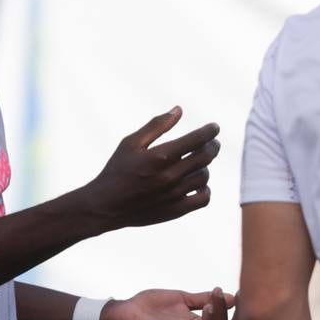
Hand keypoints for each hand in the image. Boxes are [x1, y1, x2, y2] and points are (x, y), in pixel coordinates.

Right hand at [67, 108, 221, 234]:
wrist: (105, 206)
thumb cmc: (117, 171)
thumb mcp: (130, 143)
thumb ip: (156, 125)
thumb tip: (179, 110)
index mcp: (160, 156)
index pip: (198, 139)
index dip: (210, 131)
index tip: (214, 128)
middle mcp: (170, 175)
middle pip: (206, 156)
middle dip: (213, 146)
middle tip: (211, 143)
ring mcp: (174, 194)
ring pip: (205, 176)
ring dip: (205, 166)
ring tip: (197, 163)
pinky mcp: (175, 210)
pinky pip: (203, 199)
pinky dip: (205, 189)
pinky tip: (197, 184)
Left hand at [103, 287, 238, 319]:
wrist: (124, 312)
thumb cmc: (150, 306)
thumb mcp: (182, 299)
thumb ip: (204, 299)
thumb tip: (231, 297)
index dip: (244, 313)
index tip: (250, 293)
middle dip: (242, 319)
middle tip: (247, 299)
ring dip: (222, 316)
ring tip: (224, 297)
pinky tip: (208, 307)